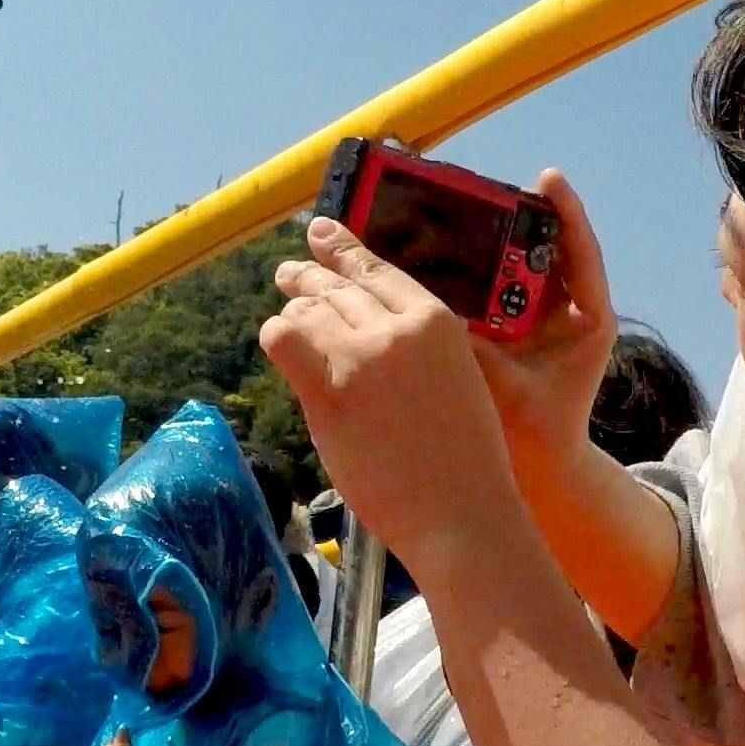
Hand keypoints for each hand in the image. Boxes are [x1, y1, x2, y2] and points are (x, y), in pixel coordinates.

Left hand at [262, 216, 530, 565]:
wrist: (460, 512)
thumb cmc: (466, 460)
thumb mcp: (457, 378)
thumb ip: (416, 349)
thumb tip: (367, 334)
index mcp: (436, 321)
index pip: (377, 270)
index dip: (344, 249)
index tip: (322, 233)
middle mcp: (395, 329)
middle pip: (336, 286)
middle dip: (308, 276)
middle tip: (289, 271)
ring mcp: (359, 359)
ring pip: (306, 309)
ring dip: (293, 309)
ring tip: (285, 312)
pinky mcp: (328, 393)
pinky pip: (285, 342)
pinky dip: (279, 338)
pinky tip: (281, 345)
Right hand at [472, 171, 619, 471]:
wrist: (541, 467)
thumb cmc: (535, 432)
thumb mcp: (507, 388)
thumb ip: (479, 350)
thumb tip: (439, 310)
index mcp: (590, 320)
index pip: (582, 253)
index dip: (565, 213)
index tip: (548, 178)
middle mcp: (572, 309)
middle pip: (551, 247)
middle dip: (524, 215)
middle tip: (489, 187)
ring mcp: (548, 315)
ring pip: (527, 262)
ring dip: (499, 237)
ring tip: (463, 208)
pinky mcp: (522, 324)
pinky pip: (504, 284)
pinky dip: (483, 266)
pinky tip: (447, 250)